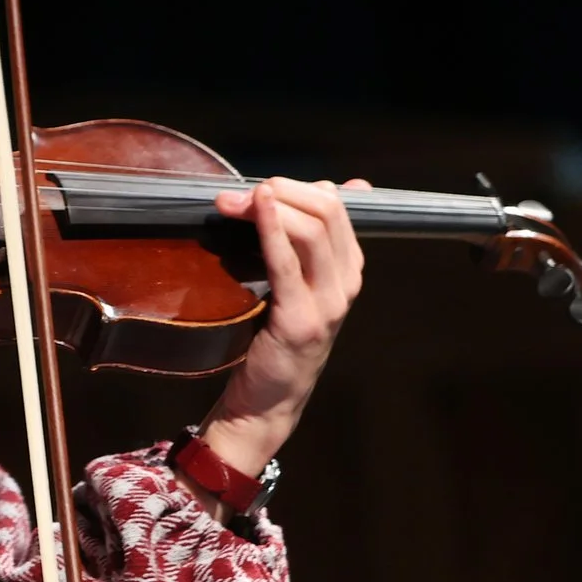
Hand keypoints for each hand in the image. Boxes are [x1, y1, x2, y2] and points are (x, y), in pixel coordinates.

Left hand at [194, 177, 367, 479]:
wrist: (269, 398)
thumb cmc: (275, 336)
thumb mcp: (296, 282)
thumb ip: (307, 239)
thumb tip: (333, 183)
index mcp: (348, 268)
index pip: (334, 205)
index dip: (294, 185)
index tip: (256, 186)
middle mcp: (347, 282)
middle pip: (326, 211)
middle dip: (280, 190)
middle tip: (237, 193)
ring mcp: (329, 302)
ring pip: (312, 230)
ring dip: (269, 206)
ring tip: (232, 201)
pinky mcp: (301, 320)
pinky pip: (287, 263)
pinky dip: (271, 230)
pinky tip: (255, 209)